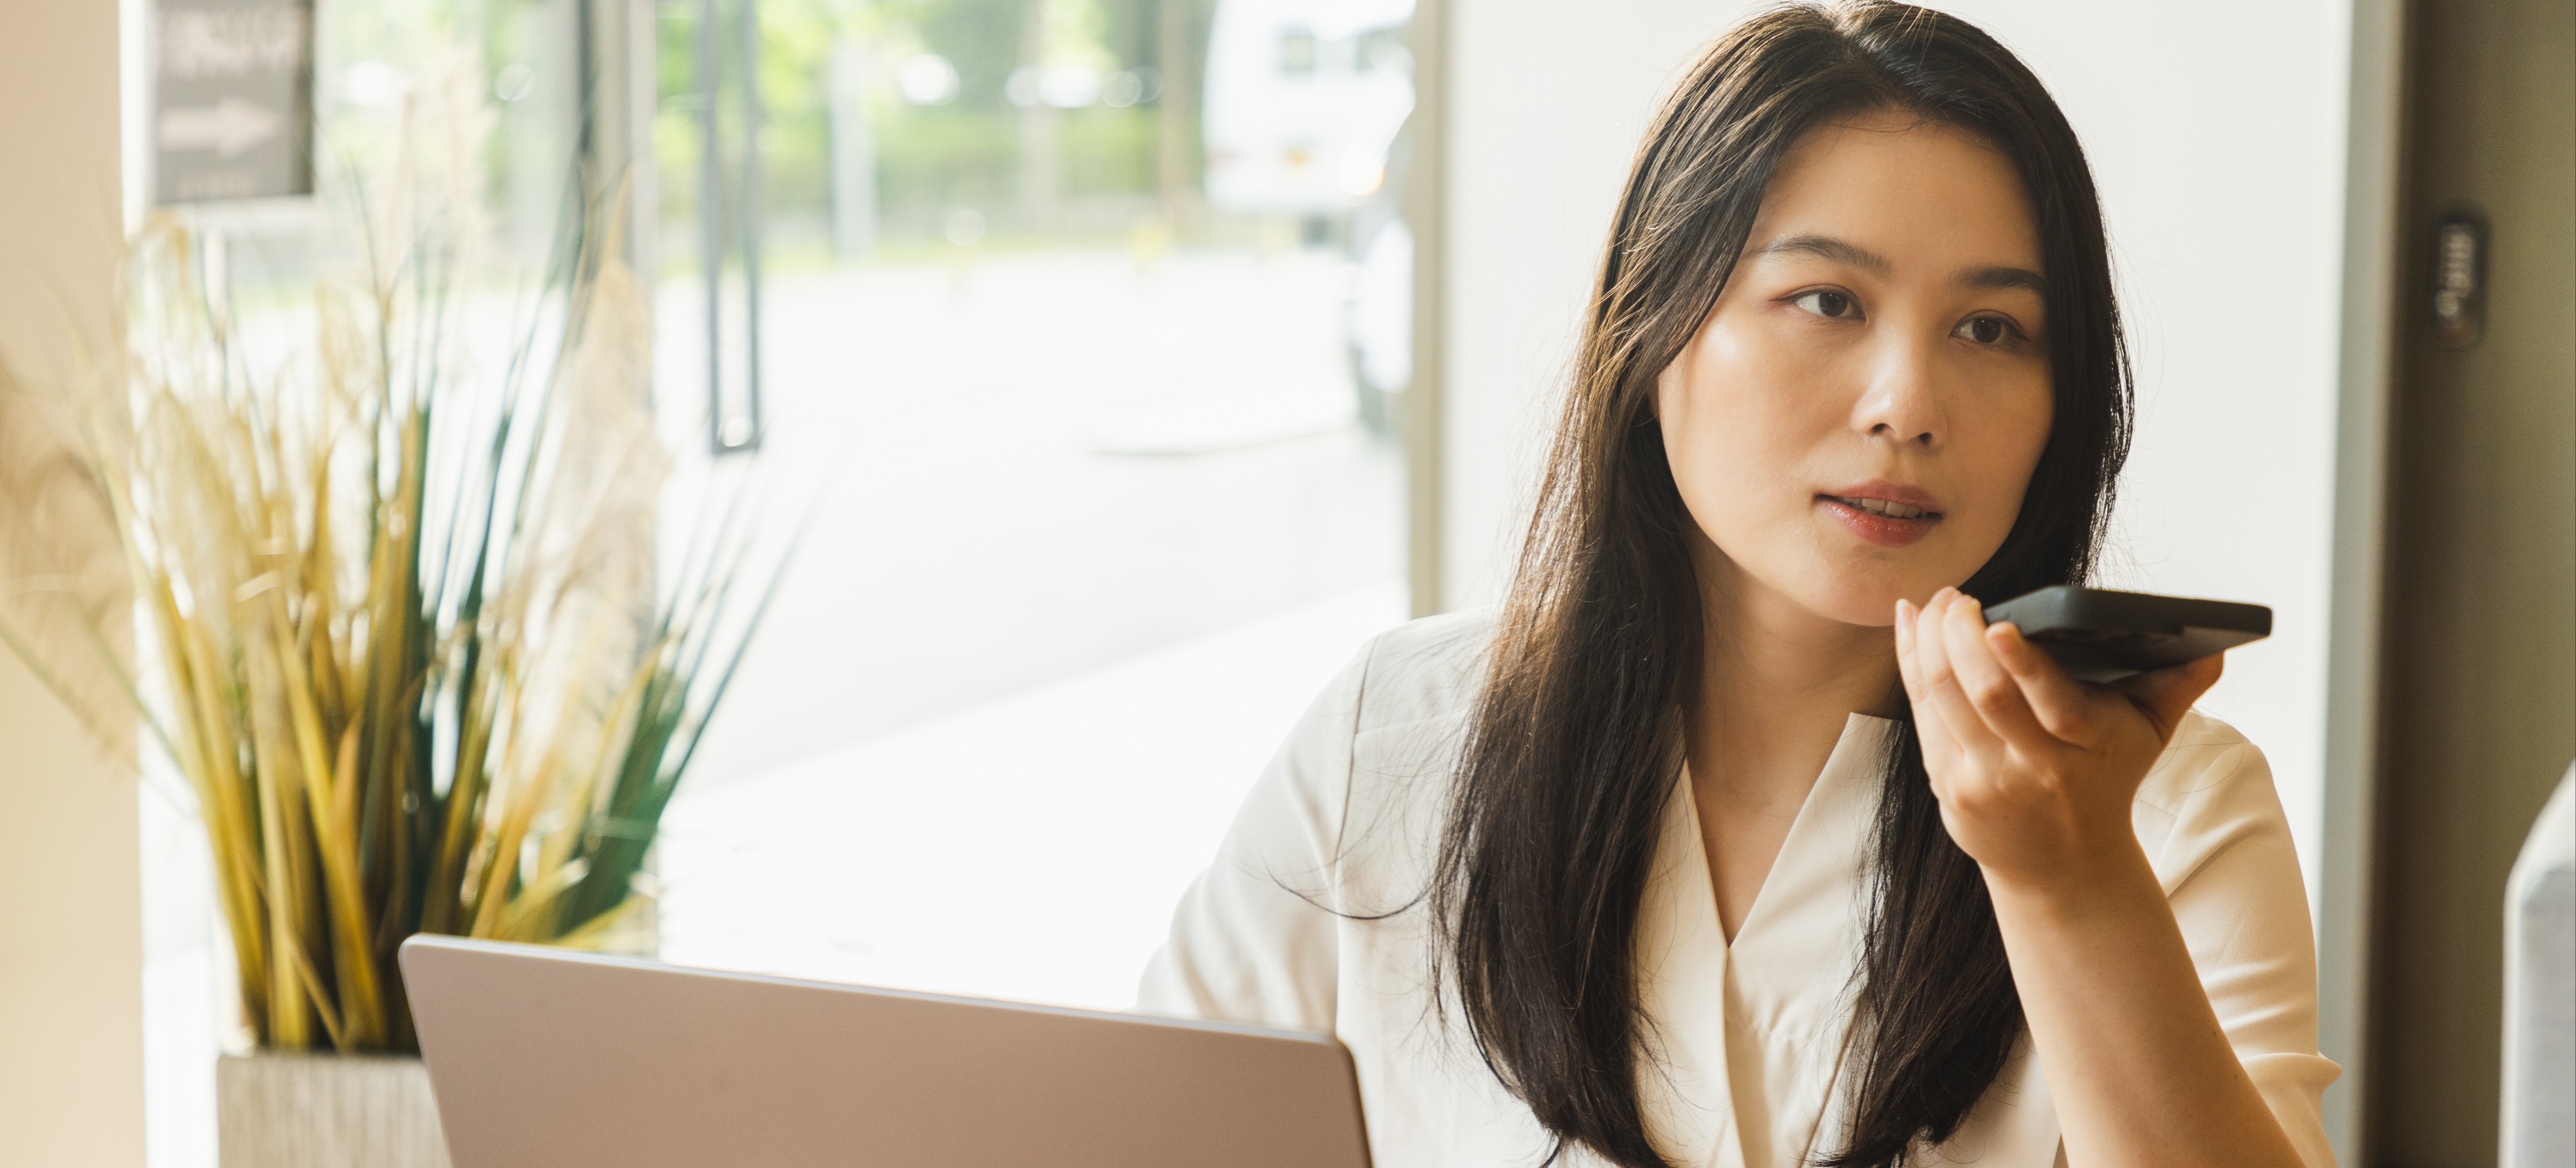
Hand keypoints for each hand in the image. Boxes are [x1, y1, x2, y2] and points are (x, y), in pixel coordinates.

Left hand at [1892, 588, 2223, 893]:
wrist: (2066, 865)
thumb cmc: (2107, 781)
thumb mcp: (2150, 737)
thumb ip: (2177, 687)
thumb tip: (2217, 646)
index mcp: (2088, 748)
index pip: (2050, 703)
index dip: (2020, 661)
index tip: (1997, 624)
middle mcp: (2035, 768)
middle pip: (1984, 694)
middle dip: (1959, 636)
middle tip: (1955, 595)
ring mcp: (1985, 780)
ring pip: (1943, 699)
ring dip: (1928, 642)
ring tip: (1933, 603)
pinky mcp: (1948, 786)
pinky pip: (1921, 715)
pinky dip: (1910, 664)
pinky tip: (1910, 626)